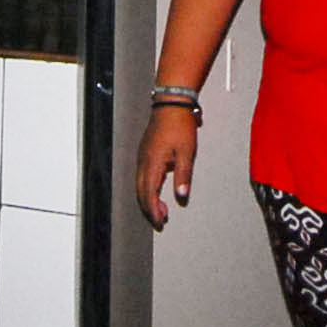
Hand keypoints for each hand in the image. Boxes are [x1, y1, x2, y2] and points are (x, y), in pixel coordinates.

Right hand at [135, 103, 199, 228]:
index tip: (160, 222)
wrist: (171, 104)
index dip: (153, 210)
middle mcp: (143, 161)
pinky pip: (142, 175)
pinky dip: (148, 187)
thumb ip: (183, 176)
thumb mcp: (186, 152)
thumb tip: (181, 196)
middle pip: (141, 192)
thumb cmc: (179, 125)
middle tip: (161, 220)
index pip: (149, 194)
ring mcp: (142, 156)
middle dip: (150, 209)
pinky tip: (157, 189)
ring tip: (162, 209)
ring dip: (149, 199)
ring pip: (140, 184)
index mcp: (152, 163)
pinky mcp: (145, 152)